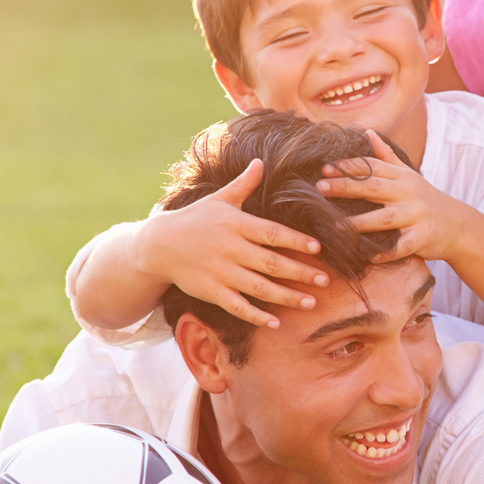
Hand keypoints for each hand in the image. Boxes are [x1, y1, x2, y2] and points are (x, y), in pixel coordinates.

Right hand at [137, 159, 329, 328]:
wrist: (157, 245)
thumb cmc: (194, 219)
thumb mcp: (218, 199)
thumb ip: (243, 184)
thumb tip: (261, 161)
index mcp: (235, 224)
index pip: (272, 233)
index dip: (295, 240)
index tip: (318, 247)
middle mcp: (230, 249)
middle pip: (271, 262)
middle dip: (300, 272)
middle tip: (326, 280)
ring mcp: (220, 272)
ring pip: (259, 287)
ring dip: (286, 296)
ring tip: (311, 303)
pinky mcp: (210, 291)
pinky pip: (237, 306)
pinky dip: (256, 315)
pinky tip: (276, 322)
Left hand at [318, 130, 472, 263]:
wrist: (459, 226)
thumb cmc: (426, 199)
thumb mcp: (409, 175)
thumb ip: (387, 155)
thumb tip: (368, 132)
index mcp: (402, 177)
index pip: (372, 168)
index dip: (348, 167)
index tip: (324, 168)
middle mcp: (408, 193)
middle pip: (373, 188)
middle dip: (346, 187)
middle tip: (320, 188)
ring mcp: (416, 215)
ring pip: (385, 219)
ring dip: (359, 223)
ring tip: (335, 226)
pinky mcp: (422, 238)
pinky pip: (401, 247)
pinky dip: (385, 253)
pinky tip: (368, 257)